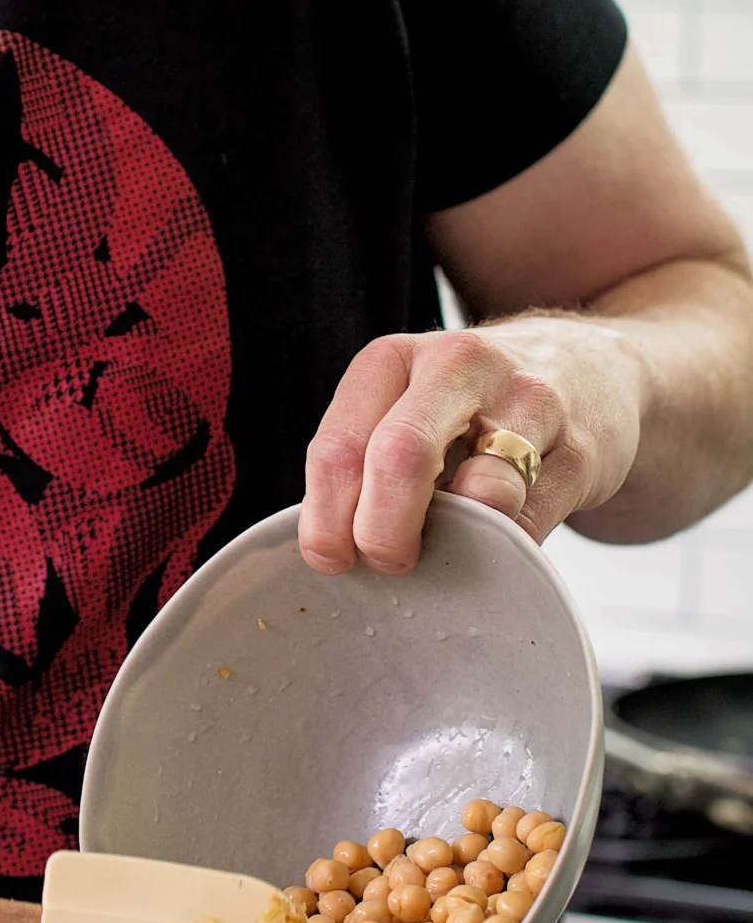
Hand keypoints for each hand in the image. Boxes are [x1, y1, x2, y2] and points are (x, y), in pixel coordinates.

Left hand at [298, 316, 645, 575]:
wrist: (596, 370)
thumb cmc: (478, 404)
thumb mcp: (409, 406)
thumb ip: (366, 462)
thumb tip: (332, 546)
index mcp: (396, 358)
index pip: (341, 444)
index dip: (327, 517)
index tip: (332, 558)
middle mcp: (461, 366)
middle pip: (401, 457)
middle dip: (382, 532)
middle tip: (387, 564)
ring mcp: (530, 403)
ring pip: (480, 494)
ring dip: (455, 540)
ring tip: (450, 545)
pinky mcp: (581, 451)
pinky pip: (530, 523)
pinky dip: (504, 549)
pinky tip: (497, 539)